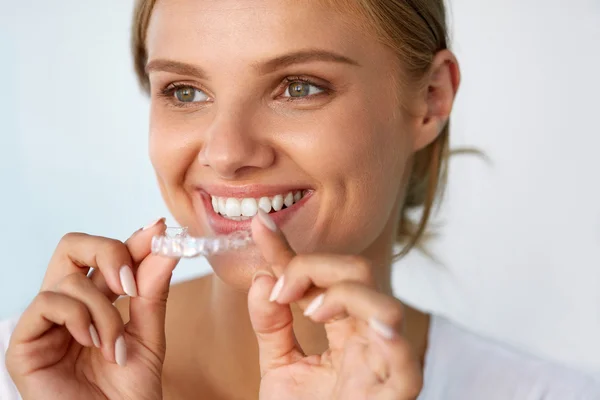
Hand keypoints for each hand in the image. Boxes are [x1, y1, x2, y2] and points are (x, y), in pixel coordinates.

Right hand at [5, 219, 178, 399]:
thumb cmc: (127, 392)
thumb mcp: (148, 336)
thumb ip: (152, 291)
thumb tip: (164, 245)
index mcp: (97, 302)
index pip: (107, 256)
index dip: (132, 240)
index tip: (159, 230)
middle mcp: (68, 306)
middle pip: (73, 246)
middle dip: (109, 252)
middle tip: (131, 282)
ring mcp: (45, 323)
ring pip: (69, 279)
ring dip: (104, 311)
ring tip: (115, 347)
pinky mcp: (24, 344)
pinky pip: (47, 303)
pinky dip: (78, 317)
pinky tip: (91, 342)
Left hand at [248, 211, 422, 399]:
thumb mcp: (279, 366)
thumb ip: (270, 323)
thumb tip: (260, 277)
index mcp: (346, 327)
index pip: (323, 276)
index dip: (290, 251)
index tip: (259, 227)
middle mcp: (369, 338)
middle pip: (359, 274)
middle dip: (316, 269)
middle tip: (281, 289)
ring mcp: (385, 363)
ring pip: (385, 306)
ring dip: (345, 297)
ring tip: (310, 311)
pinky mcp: (396, 393)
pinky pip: (405, 362)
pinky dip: (390, 340)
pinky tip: (363, 327)